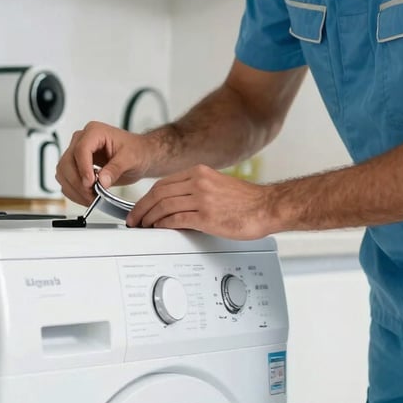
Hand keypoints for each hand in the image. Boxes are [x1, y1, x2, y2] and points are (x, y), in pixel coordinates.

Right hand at [55, 120, 146, 205]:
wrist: (139, 155)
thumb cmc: (136, 150)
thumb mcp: (130, 158)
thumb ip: (116, 169)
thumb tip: (102, 181)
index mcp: (95, 132)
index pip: (81, 150)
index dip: (83, 168)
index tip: (90, 183)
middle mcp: (82, 140)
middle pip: (67, 162)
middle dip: (78, 182)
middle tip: (92, 195)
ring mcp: (77, 153)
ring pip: (63, 173)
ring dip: (74, 189)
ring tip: (91, 198)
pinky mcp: (76, 166)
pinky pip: (66, 180)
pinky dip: (74, 192)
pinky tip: (87, 197)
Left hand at [128, 165, 274, 239]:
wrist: (268, 206)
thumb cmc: (248, 201)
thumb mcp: (219, 185)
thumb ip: (198, 190)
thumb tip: (179, 204)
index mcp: (200, 172)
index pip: (163, 183)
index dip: (147, 197)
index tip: (141, 207)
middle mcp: (198, 182)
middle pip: (158, 193)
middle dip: (141, 208)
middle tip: (134, 220)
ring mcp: (202, 198)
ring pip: (163, 206)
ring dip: (149, 218)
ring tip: (143, 228)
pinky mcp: (206, 216)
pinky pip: (176, 219)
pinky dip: (163, 225)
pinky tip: (159, 229)